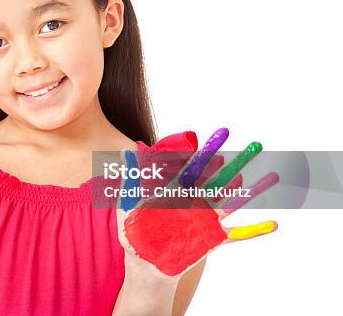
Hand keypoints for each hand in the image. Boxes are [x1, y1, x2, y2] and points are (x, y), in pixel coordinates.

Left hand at [116, 128, 278, 283]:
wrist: (144, 263)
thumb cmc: (134, 232)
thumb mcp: (127, 204)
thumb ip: (131, 178)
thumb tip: (126, 152)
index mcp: (177, 192)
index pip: (195, 167)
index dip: (209, 152)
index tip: (221, 136)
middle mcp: (195, 203)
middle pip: (219, 178)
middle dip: (238, 163)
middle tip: (255, 146)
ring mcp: (206, 220)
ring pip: (232, 202)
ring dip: (252, 191)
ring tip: (272, 176)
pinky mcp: (211, 239)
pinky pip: (237, 236)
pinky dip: (254, 231)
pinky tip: (273, 225)